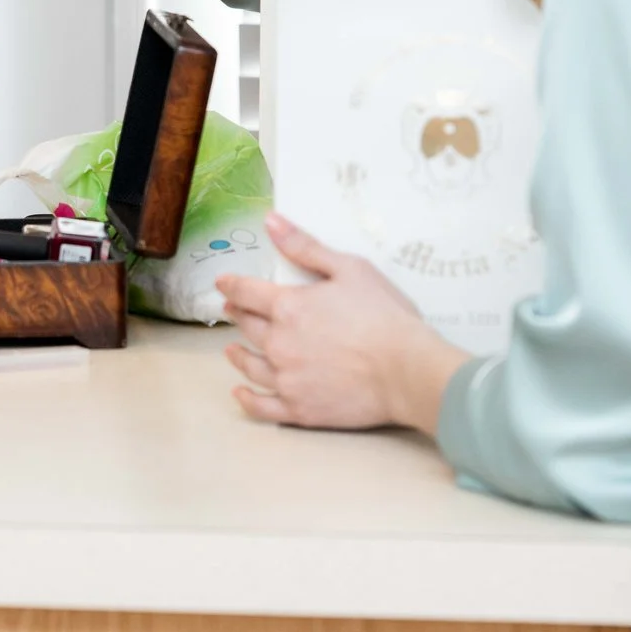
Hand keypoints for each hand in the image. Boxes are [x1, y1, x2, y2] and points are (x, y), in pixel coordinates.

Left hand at [214, 214, 469, 434]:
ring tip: (232, 351)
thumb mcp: (349, 269)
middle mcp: (278, 343)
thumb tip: (271, 222)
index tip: (223, 284)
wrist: (407, 371)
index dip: (232, 286)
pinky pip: (262, 406)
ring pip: (251, 366)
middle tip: (232, 312)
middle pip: (248, 327)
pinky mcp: (300, 409)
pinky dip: (248, 399)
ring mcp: (287, 378)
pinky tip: (242, 393)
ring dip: (238, 355)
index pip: (247, 292)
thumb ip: (305, 247)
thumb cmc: (384, 316)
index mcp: (288, 307)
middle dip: (238, 316)